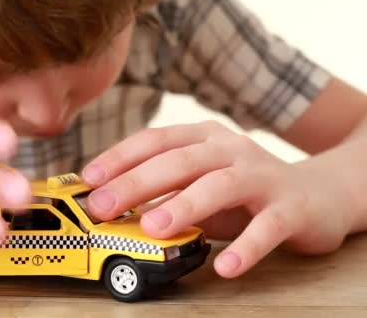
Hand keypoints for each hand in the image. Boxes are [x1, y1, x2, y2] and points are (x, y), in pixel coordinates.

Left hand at [81, 120, 352, 277]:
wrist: (315, 195)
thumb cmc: (242, 192)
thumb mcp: (199, 184)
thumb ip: (163, 190)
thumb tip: (109, 206)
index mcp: (204, 137)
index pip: (155, 139)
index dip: (120, 156)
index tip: (88, 178)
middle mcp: (231, 149)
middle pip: (180, 160)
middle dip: (137, 182)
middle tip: (103, 206)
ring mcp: (262, 175)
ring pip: (220, 185)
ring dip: (184, 205)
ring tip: (152, 227)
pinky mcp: (290, 207)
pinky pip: (267, 227)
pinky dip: (245, 246)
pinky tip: (224, 266)